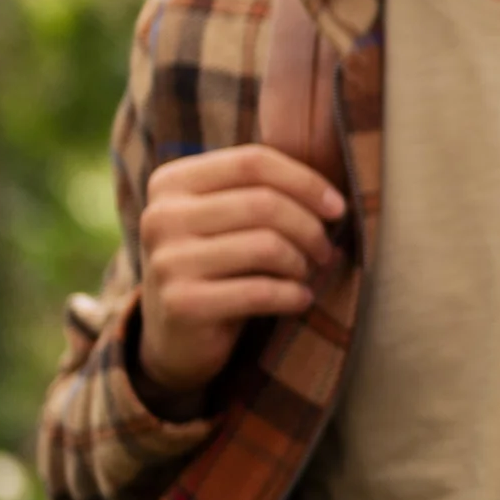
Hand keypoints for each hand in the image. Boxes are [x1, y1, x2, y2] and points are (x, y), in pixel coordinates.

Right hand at [133, 143, 348, 395]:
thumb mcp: (224, 219)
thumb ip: (259, 192)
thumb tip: (331, 196)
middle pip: (263, 203)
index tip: (337, 207)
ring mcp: (167, 261)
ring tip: (306, 274)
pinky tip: (301, 300)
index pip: (252, 162)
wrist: (175, 336)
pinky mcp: (181, 304)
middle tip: (325, 250)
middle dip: (310, 227)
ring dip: (302, 263)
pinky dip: (292, 295)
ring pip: (266, 246)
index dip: (305, 181)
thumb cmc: (216, 266)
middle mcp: (161, 216)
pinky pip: (260, 291)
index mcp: (171, 182)